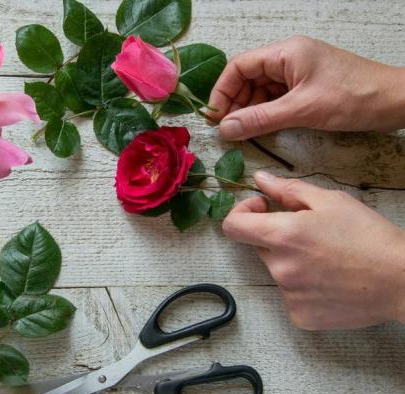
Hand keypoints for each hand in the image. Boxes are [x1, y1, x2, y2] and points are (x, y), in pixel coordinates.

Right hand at [208, 36, 404, 139]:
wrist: (396, 101)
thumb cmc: (354, 97)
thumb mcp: (303, 110)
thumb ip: (261, 119)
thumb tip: (226, 129)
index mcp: (285, 53)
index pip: (239, 66)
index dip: (222, 91)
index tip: (215, 117)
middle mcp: (288, 59)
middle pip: (247, 78)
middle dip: (234, 103)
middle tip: (227, 130)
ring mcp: (297, 73)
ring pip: (260, 91)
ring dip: (249, 111)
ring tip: (241, 133)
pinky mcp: (306, 88)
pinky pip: (275, 99)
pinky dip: (265, 114)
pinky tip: (260, 129)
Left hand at [222, 171, 404, 329]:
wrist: (402, 281)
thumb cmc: (370, 237)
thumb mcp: (331, 202)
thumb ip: (289, 190)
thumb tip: (260, 180)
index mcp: (282, 236)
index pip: (233, 226)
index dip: (241, 213)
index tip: (262, 208)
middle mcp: (279, 267)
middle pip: (259, 247)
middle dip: (277, 237)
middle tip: (311, 234)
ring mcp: (288, 295)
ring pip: (278, 271)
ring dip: (293, 262)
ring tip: (329, 260)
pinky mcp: (300, 316)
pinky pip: (292, 295)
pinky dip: (305, 287)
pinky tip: (332, 282)